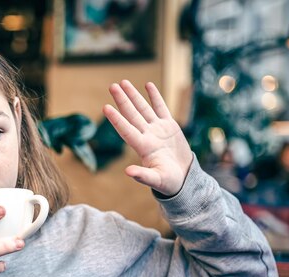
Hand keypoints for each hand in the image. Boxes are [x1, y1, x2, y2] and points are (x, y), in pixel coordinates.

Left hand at [103, 80, 192, 195]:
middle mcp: (147, 135)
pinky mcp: (169, 126)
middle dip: (122, 100)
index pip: (126, 130)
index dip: (116, 119)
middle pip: (131, 114)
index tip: (105, 108)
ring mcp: (157, 129)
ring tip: (123, 82)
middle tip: (112, 86)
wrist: (183, 179)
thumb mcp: (157, 180)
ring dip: (133, 95)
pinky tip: (147, 85)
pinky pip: (161, 108)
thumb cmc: (168, 182)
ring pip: (143, 108)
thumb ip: (143, 175)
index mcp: (142, 147)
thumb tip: (128, 172)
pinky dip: (154, 97)